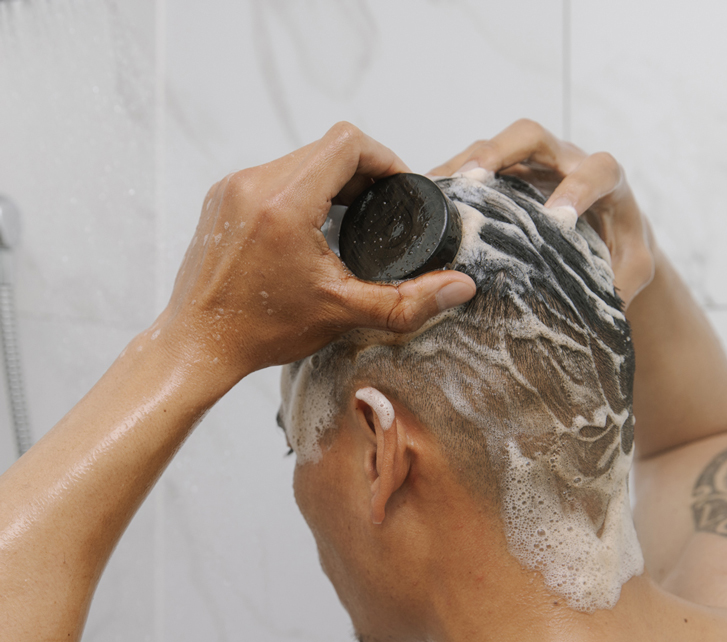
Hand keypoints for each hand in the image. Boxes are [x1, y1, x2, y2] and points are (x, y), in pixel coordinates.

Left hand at [158, 122, 475, 385]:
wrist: (199, 344)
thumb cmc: (260, 331)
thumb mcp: (343, 314)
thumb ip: (407, 301)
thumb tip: (460, 287)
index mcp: (284, 203)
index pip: (347, 143)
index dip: (384, 158)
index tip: (400, 188)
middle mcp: (253, 183)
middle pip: (324, 148)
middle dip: (361, 172)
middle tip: (381, 208)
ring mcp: (232, 189)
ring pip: (297, 159)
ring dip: (330, 180)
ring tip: (351, 217)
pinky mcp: (221, 199)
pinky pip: (271, 175)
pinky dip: (300, 189)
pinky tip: (313, 225)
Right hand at [429, 119, 653, 305]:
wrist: (610, 234)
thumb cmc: (620, 249)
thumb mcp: (631, 268)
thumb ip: (620, 283)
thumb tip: (597, 315)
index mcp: (605, 180)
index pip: (596, 169)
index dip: (579, 187)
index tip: (559, 219)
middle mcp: (564, 161)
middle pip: (531, 136)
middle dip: (499, 152)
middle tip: (473, 179)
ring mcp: (530, 165)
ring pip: (493, 146)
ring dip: (463, 164)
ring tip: (434, 191)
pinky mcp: (504, 175)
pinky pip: (473, 165)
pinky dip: (450, 178)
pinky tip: (427, 199)